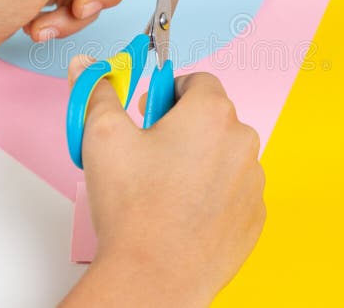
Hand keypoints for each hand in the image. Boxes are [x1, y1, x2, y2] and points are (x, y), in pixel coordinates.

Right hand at [62, 60, 265, 306]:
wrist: (154, 277)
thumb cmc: (133, 208)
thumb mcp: (102, 137)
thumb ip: (99, 93)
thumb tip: (88, 67)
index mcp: (210, 113)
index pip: (198, 81)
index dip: (170, 92)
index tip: (151, 111)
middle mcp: (242, 142)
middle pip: (213, 118)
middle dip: (184, 126)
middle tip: (151, 152)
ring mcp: (253, 181)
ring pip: (225, 154)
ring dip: (201, 159)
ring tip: (166, 187)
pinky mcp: (254, 215)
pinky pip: (235, 190)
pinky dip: (215, 193)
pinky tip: (185, 211)